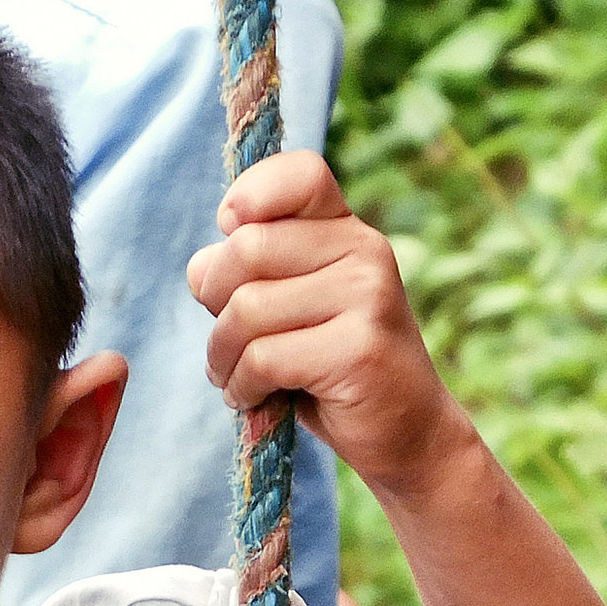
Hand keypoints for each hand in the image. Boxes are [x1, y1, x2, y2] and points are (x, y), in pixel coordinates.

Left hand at [186, 150, 464, 498]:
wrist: (404, 431)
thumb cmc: (329, 365)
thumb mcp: (285, 306)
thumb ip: (243, 274)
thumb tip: (202, 267)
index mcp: (346, 229)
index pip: (299, 174)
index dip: (250, 194)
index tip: (232, 229)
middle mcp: (364, 250)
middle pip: (246, 249)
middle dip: (215, 302)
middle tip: (227, 341)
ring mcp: (367, 296)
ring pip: (247, 308)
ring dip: (223, 354)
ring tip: (236, 375)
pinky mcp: (358, 349)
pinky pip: (263, 356)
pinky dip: (242, 385)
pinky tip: (255, 397)